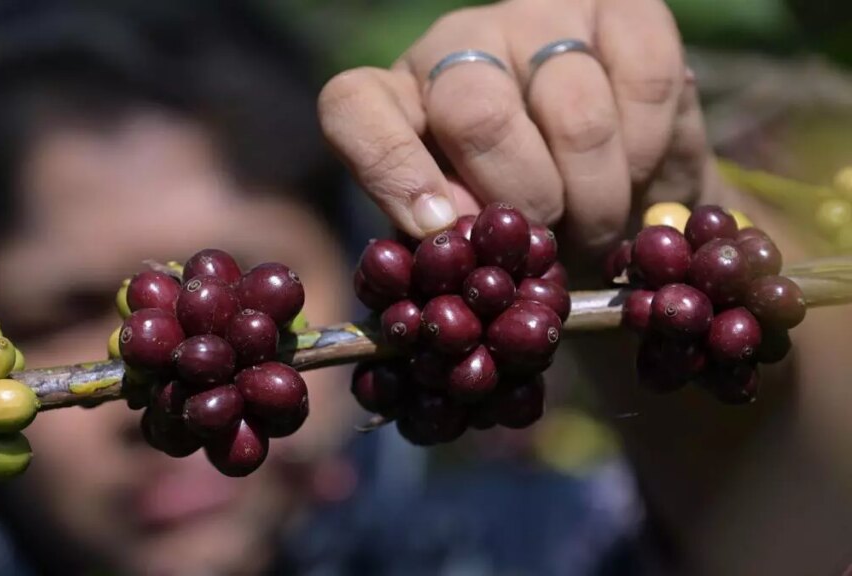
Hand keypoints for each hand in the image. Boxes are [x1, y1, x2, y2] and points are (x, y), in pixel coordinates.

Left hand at [319, 0, 710, 251]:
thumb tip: (458, 239)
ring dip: (597, 195)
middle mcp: (456, 45)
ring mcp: (535, 18)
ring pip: (573, 112)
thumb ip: (454, 241)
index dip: (391, 168)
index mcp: (396, 103)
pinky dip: (649, 148)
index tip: (439, 228)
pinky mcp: (616, 7)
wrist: (605, 182)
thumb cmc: (520, 218)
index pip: (355, 108)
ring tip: (599, 224)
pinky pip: (646, 80)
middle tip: (548, 244)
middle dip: (525, 202)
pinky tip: (638, 169)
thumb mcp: (472, 240)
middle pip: (476, 113)